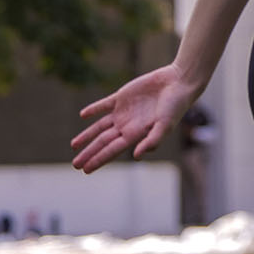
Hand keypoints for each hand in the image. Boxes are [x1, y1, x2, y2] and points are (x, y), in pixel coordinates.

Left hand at [71, 64, 197, 172]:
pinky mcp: (122, 97)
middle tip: (76, 165)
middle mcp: (127, 125)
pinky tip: (84, 115)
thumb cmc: (175, 107)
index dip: (98, 159)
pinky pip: (104, 105)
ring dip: (87, 135)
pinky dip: (94, 110)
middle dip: (89, 153)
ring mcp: (124, 112)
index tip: (85, 170)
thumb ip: (152, 141)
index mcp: (136, 134)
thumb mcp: (165, 126)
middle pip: (103, 142)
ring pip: (100, 126)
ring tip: (74, 145)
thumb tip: (136, 157)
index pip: (112, 150)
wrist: (178, 83)